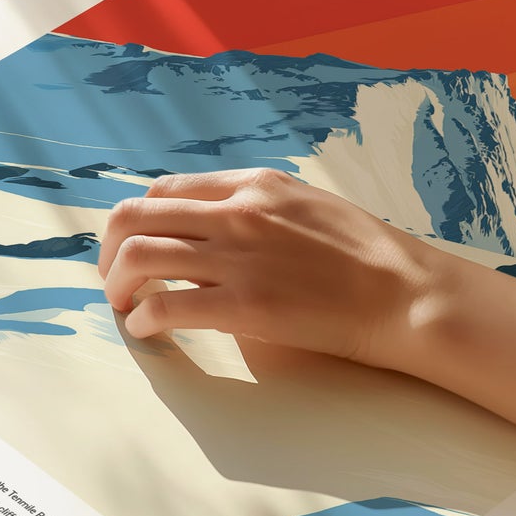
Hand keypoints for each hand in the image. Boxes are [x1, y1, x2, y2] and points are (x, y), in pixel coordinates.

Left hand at [97, 168, 446, 365]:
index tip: (136, 247)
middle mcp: (236, 212)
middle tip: (115, 279)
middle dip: (110, 250)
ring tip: (125, 307)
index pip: (165, 190)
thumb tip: (215, 231)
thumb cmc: (366, 256)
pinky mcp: (243, 305)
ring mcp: (237, 257)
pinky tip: (148, 331)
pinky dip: (143, 319)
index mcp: (252, 185)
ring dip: (117, 284)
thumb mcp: (306, 206)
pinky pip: (165, 305)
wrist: (405, 293)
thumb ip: (257, 210)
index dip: (139, 220)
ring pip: (138, 255)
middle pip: (135, 216)